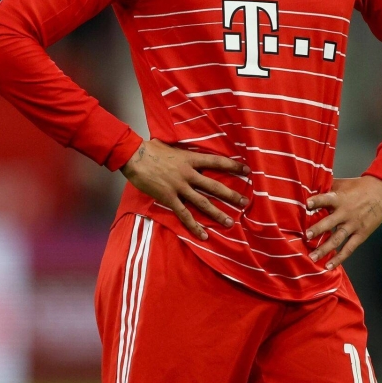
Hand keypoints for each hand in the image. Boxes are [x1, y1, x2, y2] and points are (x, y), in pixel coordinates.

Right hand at [120, 139, 249, 239]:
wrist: (134, 157)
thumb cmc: (150, 149)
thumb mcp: (172, 147)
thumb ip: (184, 153)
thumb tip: (190, 153)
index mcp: (190, 159)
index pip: (217, 161)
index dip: (233, 166)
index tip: (247, 170)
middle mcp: (188, 174)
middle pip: (214, 186)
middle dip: (231, 195)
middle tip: (245, 202)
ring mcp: (179, 187)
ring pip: (203, 203)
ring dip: (218, 214)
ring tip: (230, 223)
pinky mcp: (169, 198)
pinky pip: (184, 215)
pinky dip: (194, 226)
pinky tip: (204, 235)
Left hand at [305, 176, 381, 269]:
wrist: (381, 192)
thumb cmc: (359, 186)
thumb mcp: (343, 183)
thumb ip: (328, 187)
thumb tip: (309, 188)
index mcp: (340, 198)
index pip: (327, 199)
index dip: (317, 201)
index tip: (307, 204)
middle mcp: (346, 213)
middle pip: (330, 222)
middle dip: (317, 229)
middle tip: (306, 236)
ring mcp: (353, 225)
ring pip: (337, 239)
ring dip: (324, 249)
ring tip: (313, 257)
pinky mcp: (361, 234)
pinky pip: (349, 248)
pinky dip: (339, 258)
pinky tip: (329, 266)